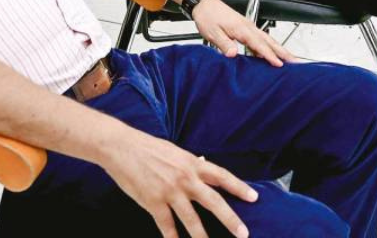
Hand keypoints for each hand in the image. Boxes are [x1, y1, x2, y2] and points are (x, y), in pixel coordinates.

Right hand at [101, 130, 256, 237]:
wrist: (121, 147)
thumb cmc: (148, 147)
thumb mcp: (174, 151)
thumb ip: (190, 162)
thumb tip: (205, 163)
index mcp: (191, 163)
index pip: (222, 176)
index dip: (239, 187)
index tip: (254, 197)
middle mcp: (185, 178)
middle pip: (213, 201)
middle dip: (230, 219)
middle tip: (244, 233)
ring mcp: (169, 192)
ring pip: (192, 220)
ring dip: (203, 237)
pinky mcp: (153, 202)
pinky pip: (167, 226)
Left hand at [191, 0, 296, 65]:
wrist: (203, 3)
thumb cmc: (207, 16)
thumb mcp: (213, 32)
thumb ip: (224, 44)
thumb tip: (233, 55)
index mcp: (241, 28)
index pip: (259, 45)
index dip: (270, 56)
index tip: (280, 64)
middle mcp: (247, 26)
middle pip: (269, 41)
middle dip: (283, 52)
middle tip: (295, 61)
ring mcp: (247, 26)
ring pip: (267, 39)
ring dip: (278, 49)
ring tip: (288, 59)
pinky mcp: (244, 27)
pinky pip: (260, 38)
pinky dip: (267, 46)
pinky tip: (269, 54)